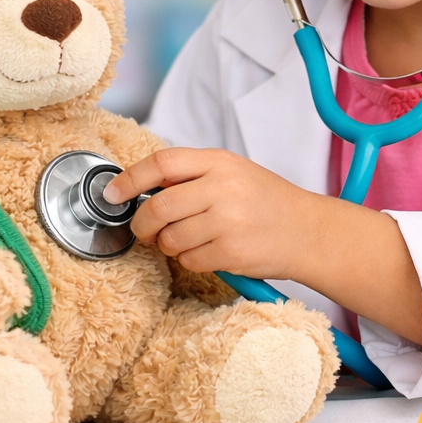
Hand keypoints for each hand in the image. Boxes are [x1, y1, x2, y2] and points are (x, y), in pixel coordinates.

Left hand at [104, 148, 325, 281]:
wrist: (308, 231)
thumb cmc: (267, 202)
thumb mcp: (233, 173)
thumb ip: (193, 176)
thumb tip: (142, 188)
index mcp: (220, 162)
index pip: (162, 164)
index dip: (130, 179)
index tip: (113, 194)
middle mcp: (223, 188)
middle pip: (159, 207)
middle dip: (143, 224)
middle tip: (145, 231)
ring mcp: (228, 221)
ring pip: (170, 238)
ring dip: (169, 246)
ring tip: (190, 240)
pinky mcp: (231, 252)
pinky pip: (189, 260)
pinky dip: (190, 260)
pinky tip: (208, 253)